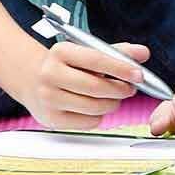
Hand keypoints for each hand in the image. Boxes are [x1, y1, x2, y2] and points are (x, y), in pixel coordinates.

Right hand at [22, 41, 150, 131]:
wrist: (31, 79)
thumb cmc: (66, 64)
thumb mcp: (85, 51)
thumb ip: (116, 52)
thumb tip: (143, 53)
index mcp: (60, 51)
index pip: (96, 59)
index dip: (120, 68)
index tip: (139, 74)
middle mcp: (51, 74)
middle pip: (95, 87)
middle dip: (119, 90)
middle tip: (130, 89)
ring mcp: (49, 98)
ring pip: (93, 107)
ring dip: (111, 104)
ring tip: (114, 98)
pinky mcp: (51, 119)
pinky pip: (87, 122)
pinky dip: (99, 116)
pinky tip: (96, 107)